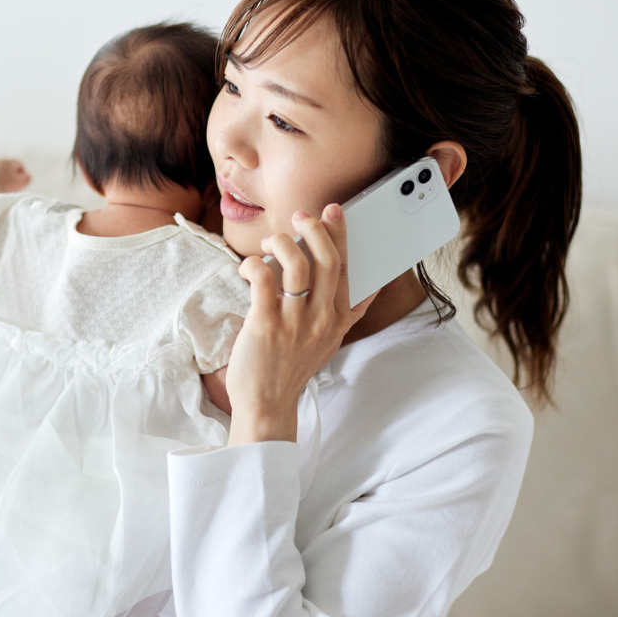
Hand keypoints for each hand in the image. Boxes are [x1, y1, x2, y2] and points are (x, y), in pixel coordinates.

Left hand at [0, 159, 30, 192]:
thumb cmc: (3, 189)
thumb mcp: (20, 184)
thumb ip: (26, 178)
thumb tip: (26, 176)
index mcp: (5, 162)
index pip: (17, 164)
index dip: (21, 174)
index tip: (22, 183)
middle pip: (3, 167)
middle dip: (7, 176)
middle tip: (10, 187)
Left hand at [224, 204, 376, 444]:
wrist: (267, 404)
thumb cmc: (292, 368)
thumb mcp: (329, 342)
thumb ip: (346, 313)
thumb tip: (369, 286)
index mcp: (337, 320)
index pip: (348, 268)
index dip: (341, 235)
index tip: (335, 212)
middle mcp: (321, 319)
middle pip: (328, 260)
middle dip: (315, 229)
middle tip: (300, 216)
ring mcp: (294, 323)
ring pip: (296, 264)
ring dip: (281, 243)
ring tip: (268, 242)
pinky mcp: (265, 325)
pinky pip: (263, 279)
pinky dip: (255, 264)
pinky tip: (248, 267)